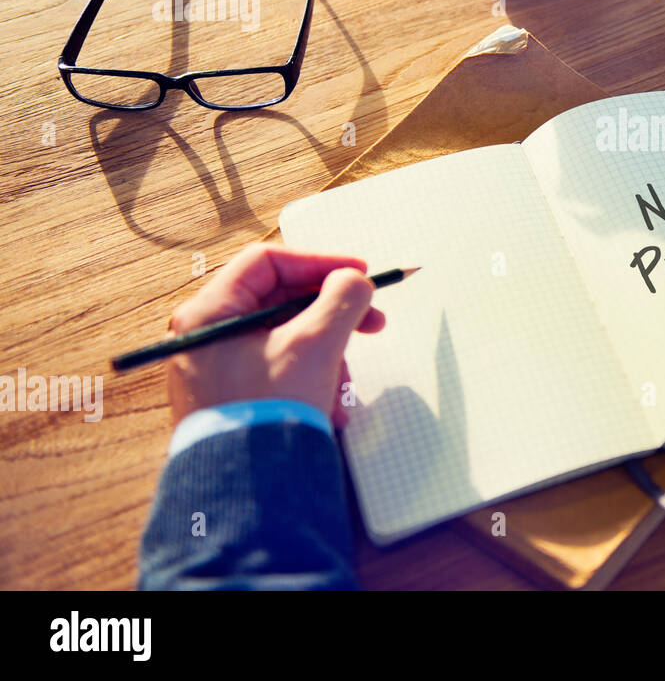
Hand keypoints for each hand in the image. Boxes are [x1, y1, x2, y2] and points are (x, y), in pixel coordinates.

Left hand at [164, 243, 385, 428]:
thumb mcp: (315, 344)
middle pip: (281, 302)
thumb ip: (342, 300)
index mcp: (209, 313)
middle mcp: (206, 337)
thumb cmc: (266, 413)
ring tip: (343, 386)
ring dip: (326, 354)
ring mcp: (218, 369)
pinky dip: (311, 379)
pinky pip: (280, 370)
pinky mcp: (233, 397)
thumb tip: (354, 281)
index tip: (356, 275)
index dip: (319, 262)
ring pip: (286, 339)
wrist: (247, 489)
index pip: (268, 262)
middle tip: (370, 322)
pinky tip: (330, 406)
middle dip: (331, 316)